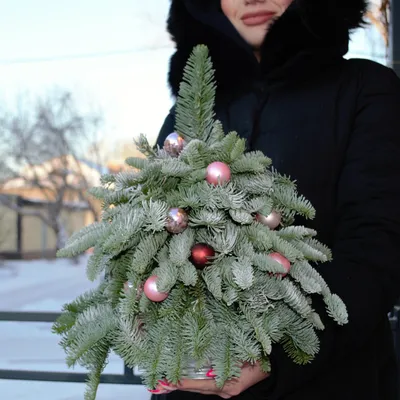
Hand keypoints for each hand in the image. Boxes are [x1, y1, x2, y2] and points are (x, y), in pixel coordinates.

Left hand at [154, 362, 268, 398]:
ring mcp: (224, 389)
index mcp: (228, 384)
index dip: (184, 382)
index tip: (169, 380)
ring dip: (183, 383)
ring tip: (166, 380)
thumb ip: (227, 356)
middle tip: (159, 382)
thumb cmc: (259, 358)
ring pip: (199, 388)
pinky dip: (193, 381)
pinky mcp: (225, 386)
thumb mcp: (243, 355)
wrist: (273, 367)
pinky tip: (183, 377)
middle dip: (178, 385)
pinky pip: (205, 385)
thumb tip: (208, 350)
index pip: (200, 385)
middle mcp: (224, 390)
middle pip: (196, 388)